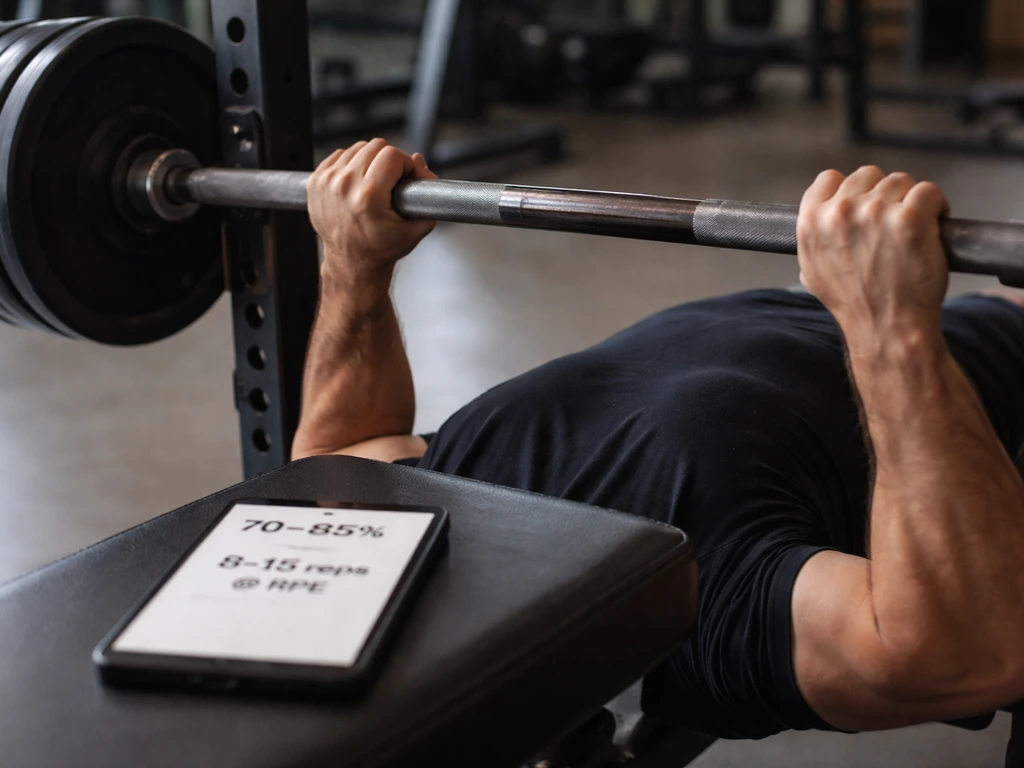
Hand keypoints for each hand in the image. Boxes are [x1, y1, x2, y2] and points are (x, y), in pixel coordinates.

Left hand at [307, 138, 437, 281]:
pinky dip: (351, 163)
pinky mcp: (315, 181)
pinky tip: (358, 181)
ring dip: (370, 160)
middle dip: (390, 160)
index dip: (406, 163)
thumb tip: (419, 161)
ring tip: (375, 181)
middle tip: (393, 179)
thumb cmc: (380, 249)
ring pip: (357, 148)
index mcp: (368, 197)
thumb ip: (427, 194)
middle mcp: (344, 186)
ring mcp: (326, 182)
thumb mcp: (415, 228)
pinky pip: (339, 155)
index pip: (392, 155)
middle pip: (375, 146)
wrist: (351, 263)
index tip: (408, 176)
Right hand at [797, 166, 949, 351]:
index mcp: (811, 222)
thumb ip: (814, 238)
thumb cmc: (855, 304)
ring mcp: (876, 212)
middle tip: (892, 224)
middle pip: (869, 175)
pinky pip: (929, 192)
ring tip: (911, 231)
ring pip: (901, 181)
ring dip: (911, 201)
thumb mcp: (812, 272)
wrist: (886, 328)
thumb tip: (820, 219)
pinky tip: (931, 228)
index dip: (850, 190)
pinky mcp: (910, 218)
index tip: (864, 205)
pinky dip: (936, 207)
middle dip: (883, 195)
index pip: (829, 178)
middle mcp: (840, 212)